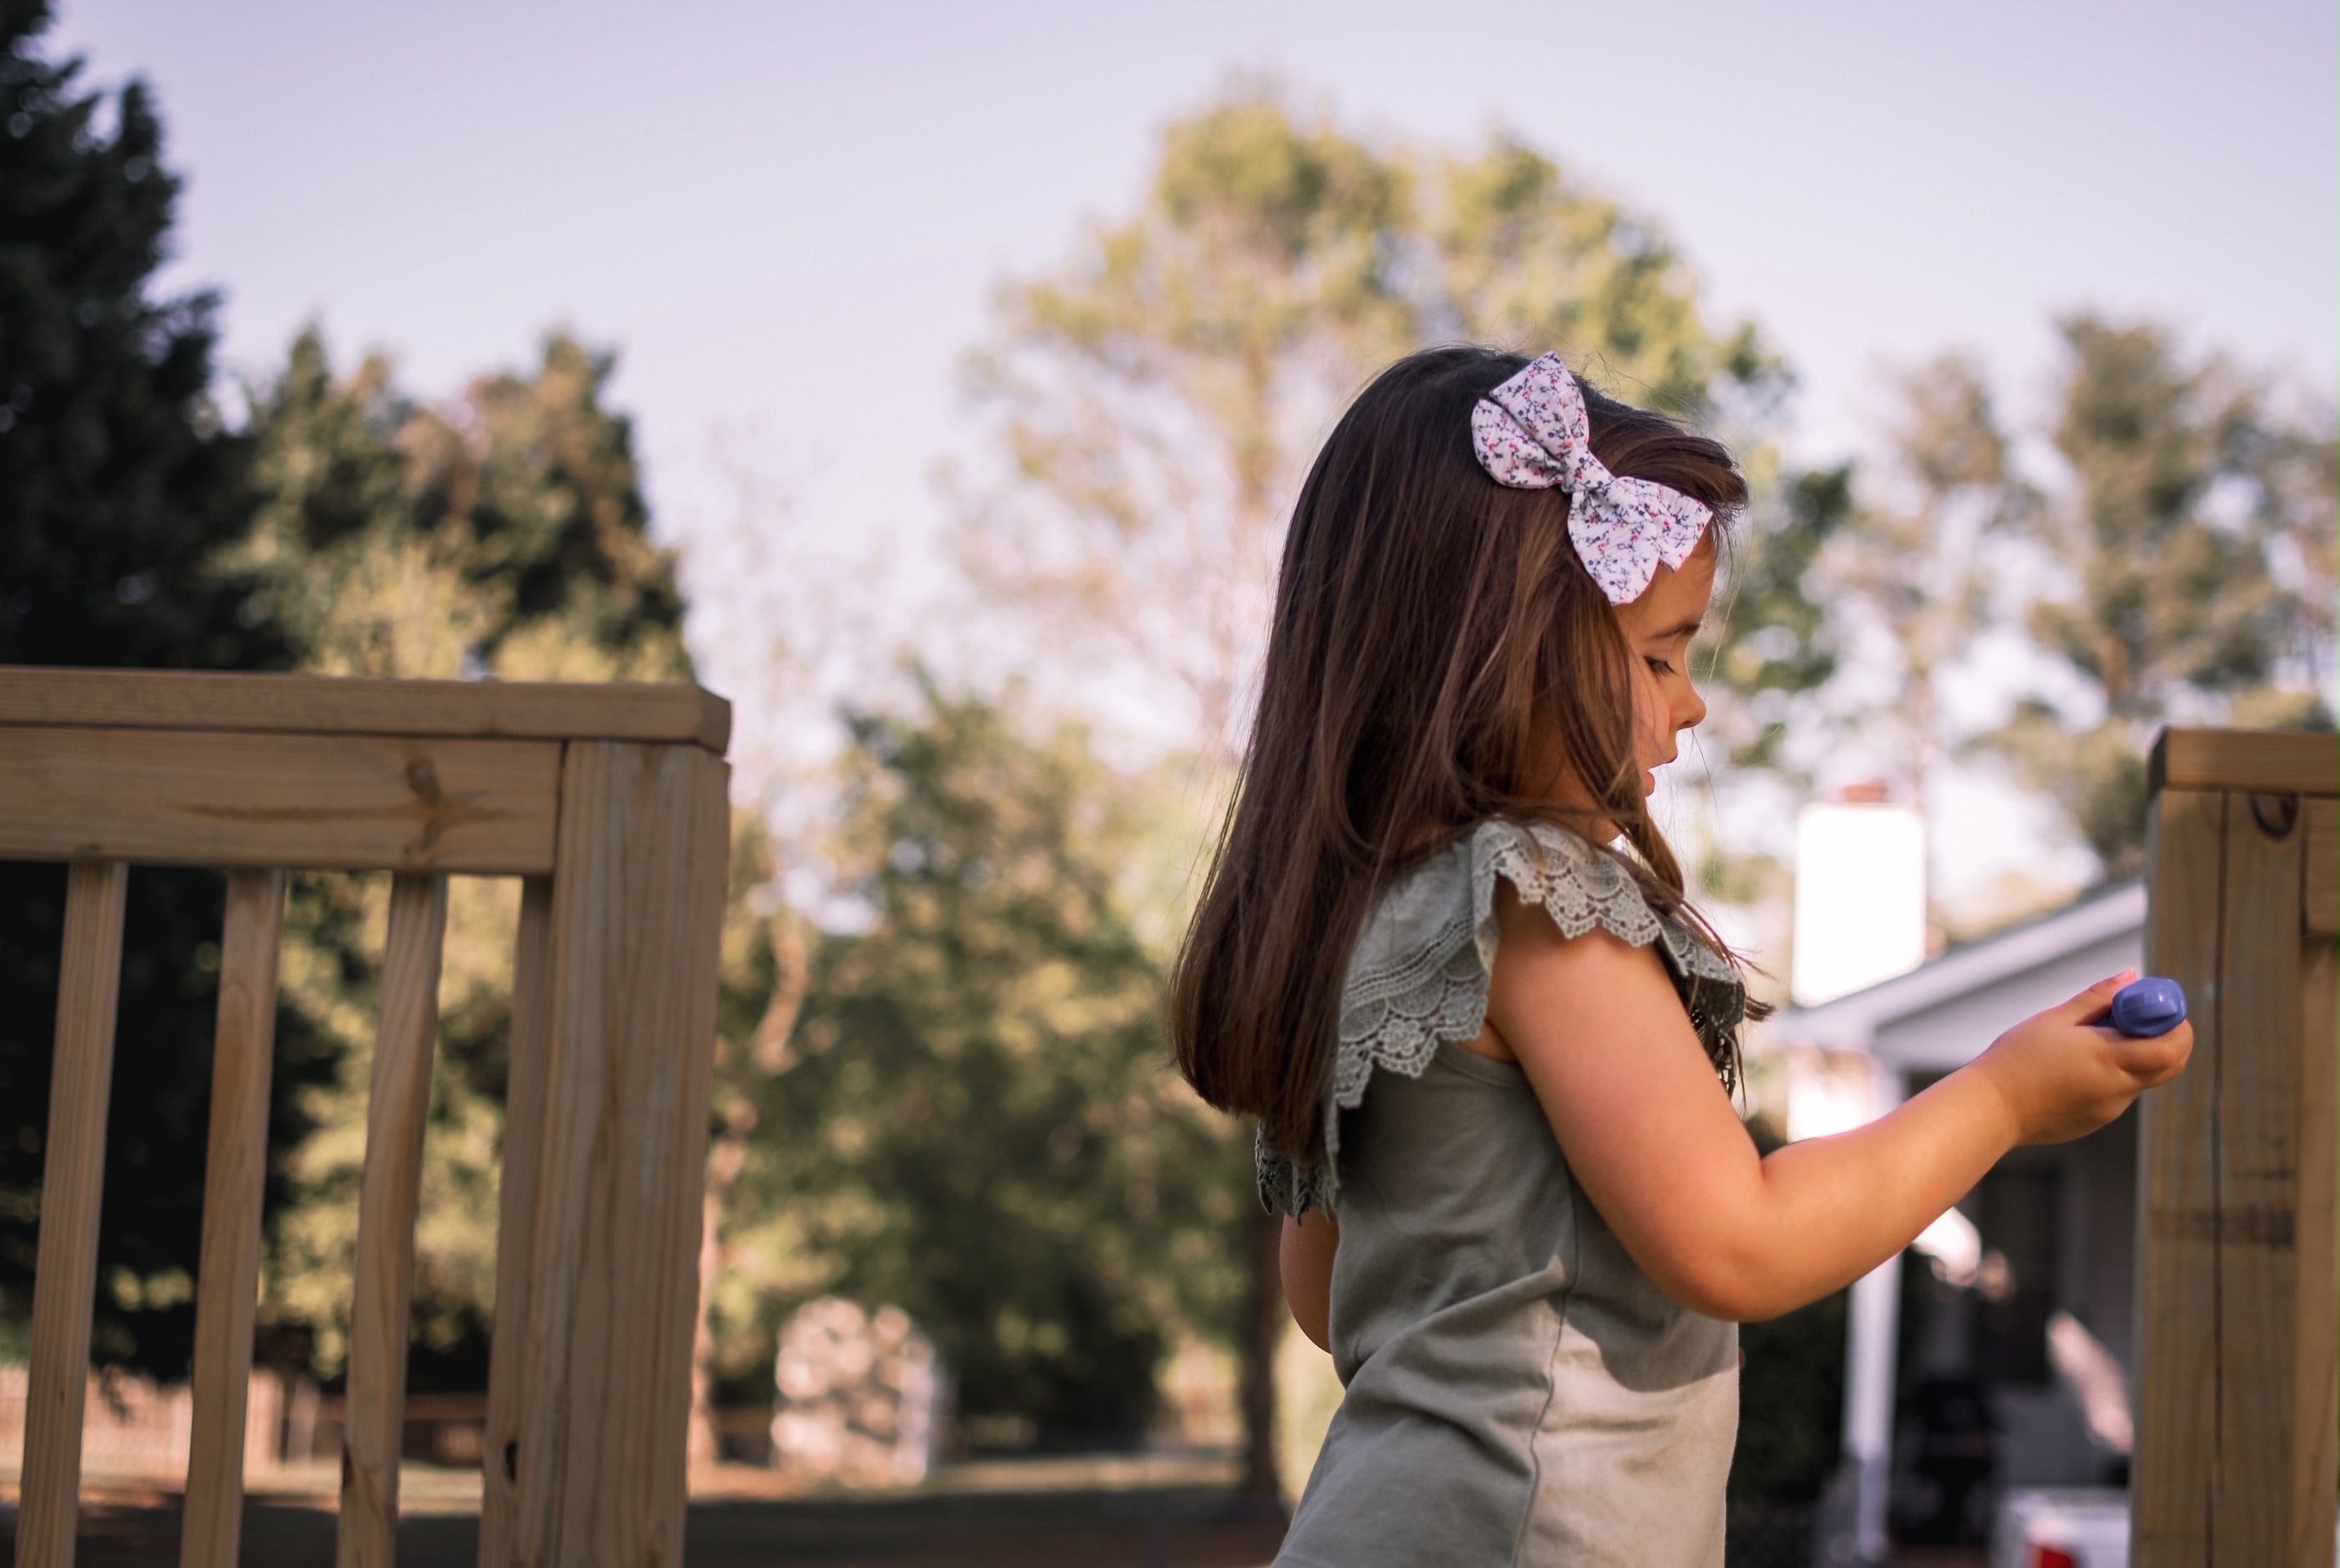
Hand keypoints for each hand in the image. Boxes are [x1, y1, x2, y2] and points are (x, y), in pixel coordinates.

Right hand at [1971, 970, 2193, 1145]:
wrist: (1989, 1109)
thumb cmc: (2015, 1059)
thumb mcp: (2054, 1019)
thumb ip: (2097, 998)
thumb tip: (2132, 976)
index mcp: (2107, 1057)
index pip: (2170, 1045)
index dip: (2174, 1023)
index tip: (2155, 1006)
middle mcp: (2117, 1087)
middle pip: (2171, 1065)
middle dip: (2168, 1039)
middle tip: (2138, 1019)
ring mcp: (2110, 1109)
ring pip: (2143, 1078)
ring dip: (2135, 1055)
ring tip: (2091, 1041)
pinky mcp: (2097, 1121)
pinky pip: (2119, 1094)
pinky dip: (2113, 1075)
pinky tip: (2074, 1067)